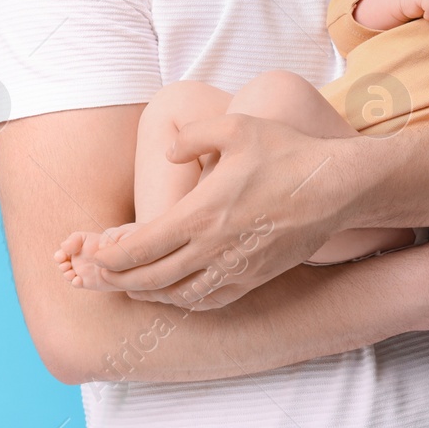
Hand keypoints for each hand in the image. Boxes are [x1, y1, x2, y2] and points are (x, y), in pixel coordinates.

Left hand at [80, 114, 362, 309]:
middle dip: (116, 281)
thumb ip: (193, 136)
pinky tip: (176, 291)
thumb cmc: (287, 153)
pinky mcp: (255, 276)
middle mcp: (213, 248)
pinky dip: (184, 300)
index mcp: (201, 214)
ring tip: (131, 285)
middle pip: (150, 279)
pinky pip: (209, 300)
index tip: (92, 256)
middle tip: (97, 277)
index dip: (108, 258)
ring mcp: (235, 267)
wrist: (336, 186)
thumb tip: (169, 151)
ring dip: (148, 294)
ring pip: (178, 295)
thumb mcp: (237, 126)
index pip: (139, 248)